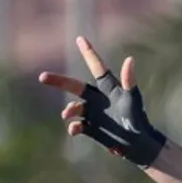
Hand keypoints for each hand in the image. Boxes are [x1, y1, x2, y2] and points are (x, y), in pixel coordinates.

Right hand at [37, 36, 166, 166]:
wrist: (138, 143)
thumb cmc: (138, 118)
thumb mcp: (133, 99)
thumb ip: (129, 80)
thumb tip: (130, 59)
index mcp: (108, 88)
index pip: (96, 67)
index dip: (89, 53)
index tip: (80, 38)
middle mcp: (98, 99)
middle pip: (74, 86)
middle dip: (58, 81)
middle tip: (43, 77)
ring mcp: (93, 113)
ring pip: (73, 107)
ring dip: (68, 110)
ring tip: (68, 114)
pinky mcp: (91, 128)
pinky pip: (77, 126)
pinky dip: (73, 127)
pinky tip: (74, 130)